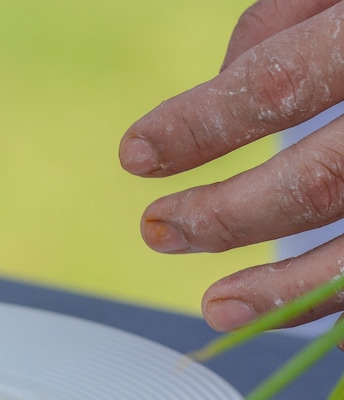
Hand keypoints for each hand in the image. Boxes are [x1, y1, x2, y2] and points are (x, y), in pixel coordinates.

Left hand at [119, 0, 343, 330]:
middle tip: (158, 229)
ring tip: (215, 308)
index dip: (202, 124)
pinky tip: (300, 309)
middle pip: (324, 177)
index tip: (137, 156)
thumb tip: (230, 77)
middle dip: (228, 214)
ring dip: (289, 289)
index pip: (280, 81)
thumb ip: (293, 15)